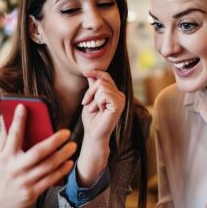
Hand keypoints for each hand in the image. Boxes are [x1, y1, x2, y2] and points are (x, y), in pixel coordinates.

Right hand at [0, 104, 75, 207]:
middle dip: (53, 141)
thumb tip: (5, 114)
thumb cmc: (1, 172)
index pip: (12, 135)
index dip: (18, 120)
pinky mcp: (32, 193)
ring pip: (47, 167)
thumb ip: (4, 136)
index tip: (24, 106)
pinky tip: (69, 162)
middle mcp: (14, 169)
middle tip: (66, 132)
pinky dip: (61, 171)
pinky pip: (50, 180)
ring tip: (72, 146)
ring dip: (62, 155)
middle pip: (37, 153)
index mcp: (5, 156)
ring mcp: (24, 182)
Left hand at [77, 70, 124, 185]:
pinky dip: (98, 102)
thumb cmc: (91, 119)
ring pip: (102, 86)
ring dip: (93, 98)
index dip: (96, 73)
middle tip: (87, 104)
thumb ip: (93, 87)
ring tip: (94, 109)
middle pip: (102, 80)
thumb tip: (91, 74)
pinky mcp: (119, 105)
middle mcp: (120, 95)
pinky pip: (105, 94)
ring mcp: (121, 100)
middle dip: (90, 91)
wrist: (93, 134)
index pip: (106, 76)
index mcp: (114, 93)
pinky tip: (100, 111)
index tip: (85, 73)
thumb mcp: (90, 99)